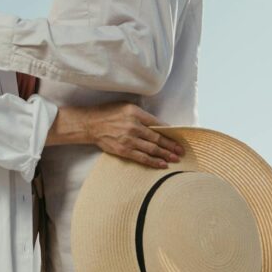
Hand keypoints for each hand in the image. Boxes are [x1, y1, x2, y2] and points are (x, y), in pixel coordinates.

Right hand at [47, 102, 184, 168]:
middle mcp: (134, 126)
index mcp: (135, 112)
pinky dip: (153, 162)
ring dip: (166, 155)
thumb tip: (157, 124)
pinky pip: (142, 157)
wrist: (90, 124)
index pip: (158, 123)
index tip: (178, 138)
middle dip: (171, 146)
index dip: (170, 132)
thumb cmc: (108, 113)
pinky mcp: (124, 150)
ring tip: (175, 159)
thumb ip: (141, 114)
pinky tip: (162, 164)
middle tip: (181, 151)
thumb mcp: (126, 106)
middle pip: (157, 138)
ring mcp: (129, 139)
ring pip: (152, 149)